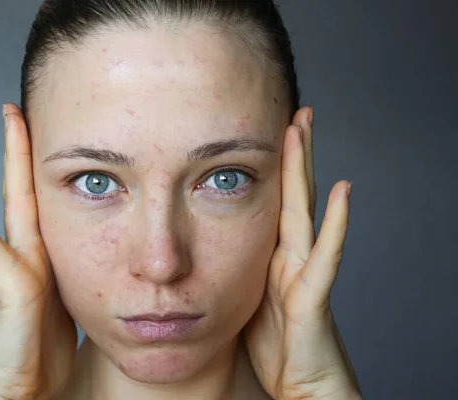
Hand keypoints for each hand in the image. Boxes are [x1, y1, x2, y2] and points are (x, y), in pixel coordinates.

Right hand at [0, 103, 76, 399]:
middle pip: (30, 192)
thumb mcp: (72, 309)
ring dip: (11, 161)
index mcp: (50, 260)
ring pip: (13, 203)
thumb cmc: (46, 357)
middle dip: (28, 151)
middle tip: (25, 110)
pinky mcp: (10, 290)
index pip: (47, 204)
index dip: (48, 171)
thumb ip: (81, 283)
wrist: (24, 394)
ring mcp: (17, 269)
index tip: (58, 137)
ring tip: (9, 120)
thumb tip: (110, 271)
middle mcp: (32, 257)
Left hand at [243, 107, 361, 399]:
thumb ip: (237, 269)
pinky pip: (326, 258)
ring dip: (306, 170)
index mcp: (272, 257)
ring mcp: (305, 274)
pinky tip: (344, 193)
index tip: (267, 130)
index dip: (273, 167)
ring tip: (305, 128)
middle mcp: (292, 257)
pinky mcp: (313, 298)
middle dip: (292, 152)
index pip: (274, 202)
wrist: (300, 387)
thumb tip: (205, 247)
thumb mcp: (245, 299)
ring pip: (305, 211)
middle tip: (293, 109)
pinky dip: (337, 225)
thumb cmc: (273, 347)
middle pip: (291, 194)